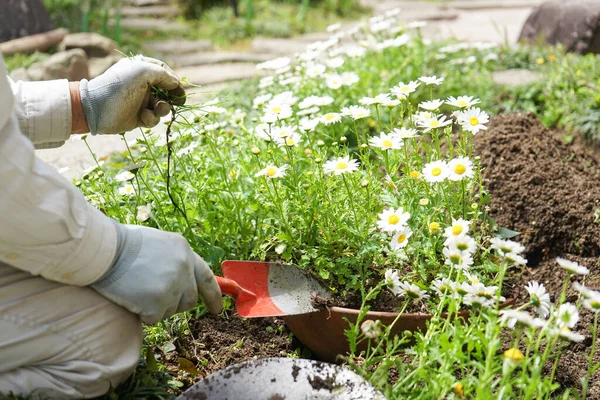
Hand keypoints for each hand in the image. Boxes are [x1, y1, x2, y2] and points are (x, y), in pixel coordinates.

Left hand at [79, 55, 185, 134]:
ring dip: (162, 108)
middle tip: (179, 102)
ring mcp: (140, 101)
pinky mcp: (139, 117)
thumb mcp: (142, 72)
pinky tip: (143, 116)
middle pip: (166, 90)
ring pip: (162, 106)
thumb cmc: (119, 86)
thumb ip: (163, 74)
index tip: (179, 87)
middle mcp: (142, 85)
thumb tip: (176, 82)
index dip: (173, 79)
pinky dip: (151, 118)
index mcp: (141, 70)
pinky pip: (153, 118)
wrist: (96, 109)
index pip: (163, 71)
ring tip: (157, 109)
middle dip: (172, 96)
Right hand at [91, 224, 221, 323]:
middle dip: (176, 303)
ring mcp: (172, 287)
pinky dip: (142, 313)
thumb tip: (183, 280)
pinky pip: (154, 317)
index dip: (214, 295)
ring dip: (157, 306)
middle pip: (190, 299)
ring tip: (138, 289)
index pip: (207, 277)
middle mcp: (183, 269)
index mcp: (184, 251)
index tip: (218, 309)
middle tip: (156, 297)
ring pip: (171, 310)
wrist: (103, 251)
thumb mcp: (158, 243)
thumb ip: (175, 259)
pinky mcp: (158, 304)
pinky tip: (131, 296)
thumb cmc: (122, 244)